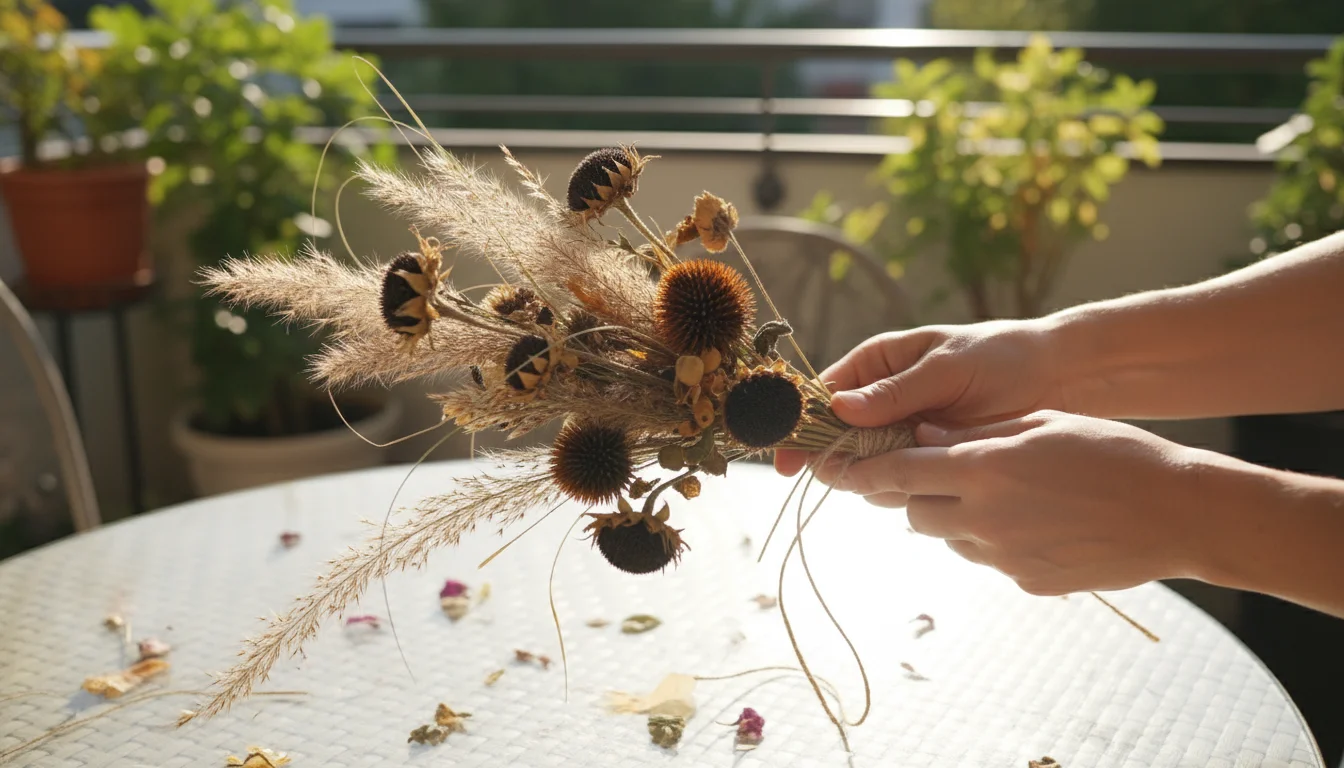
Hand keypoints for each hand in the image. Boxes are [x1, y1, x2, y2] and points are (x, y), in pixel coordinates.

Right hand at [775, 319, 1064, 479]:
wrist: (1057, 379)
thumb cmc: (1000, 357)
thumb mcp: (947, 367)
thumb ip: (896, 391)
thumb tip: (840, 409)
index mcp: (875, 365)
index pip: (823, 396)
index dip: (801, 425)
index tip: (789, 455)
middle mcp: (880, 402)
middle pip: (835, 439)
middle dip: (836, 459)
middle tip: (849, 474)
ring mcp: (901, 434)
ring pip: (863, 467)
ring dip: (872, 477)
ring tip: (905, 471)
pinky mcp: (926, 460)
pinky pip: (897, 482)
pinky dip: (902, 488)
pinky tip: (926, 480)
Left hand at [818, 410, 1204, 594]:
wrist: (1177, 512)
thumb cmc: (1112, 451)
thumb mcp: (1038, 422)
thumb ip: (972, 431)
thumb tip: (923, 431)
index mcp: (983, 467)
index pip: (896, 473)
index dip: (857, 473)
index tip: (829, 470)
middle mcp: (983, 515)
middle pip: (915, 511)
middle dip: (917, 493)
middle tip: (941, 473)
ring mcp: (1004, 555)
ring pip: (950, 537)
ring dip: (957, 516)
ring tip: (1009, 494)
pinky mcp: (1026, 581)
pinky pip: (989, 558)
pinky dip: (995, 539)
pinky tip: (1038, 521)